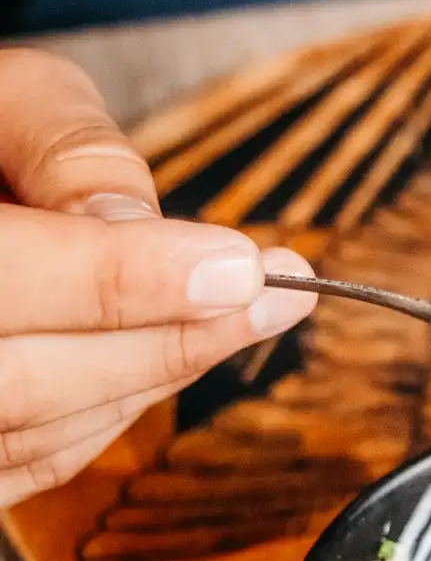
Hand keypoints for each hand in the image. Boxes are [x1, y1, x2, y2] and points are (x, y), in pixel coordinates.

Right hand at [0, 48, 315, 504]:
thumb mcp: (2, 96)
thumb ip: (66, 150)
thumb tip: (138, 227)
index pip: (2, 278)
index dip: (121, 282)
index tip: (238, 267)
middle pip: (19, 381)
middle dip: (163, 343)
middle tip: (273, 300)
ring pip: (31, 433)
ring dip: (150, 380)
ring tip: (244, 318)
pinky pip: (24, 463)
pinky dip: (107, 419)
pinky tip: (169, 359)